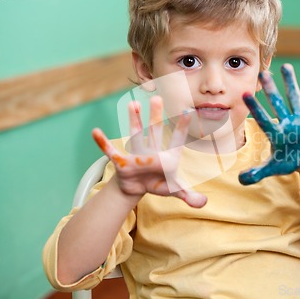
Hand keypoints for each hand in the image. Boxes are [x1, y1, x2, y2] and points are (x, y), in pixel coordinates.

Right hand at [92, 96, 206, 207]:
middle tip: (157, 97)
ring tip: (132, 103)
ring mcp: (137, 154)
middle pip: (154, 131)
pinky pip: (111, 151)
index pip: (177, 140)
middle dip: (155, 115)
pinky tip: (95, 132)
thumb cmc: (159, 184)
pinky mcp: (122, 162)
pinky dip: (103, 143)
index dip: (181, 126)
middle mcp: (152, 151)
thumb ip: (190, 196)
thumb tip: (204, 203)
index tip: (188, 110)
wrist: (139, 187)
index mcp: (168, 157)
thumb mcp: (175, 190)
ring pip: (135, 134)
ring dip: (133, 119)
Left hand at [239, 64, 299, 184]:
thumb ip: (257, 173)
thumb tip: (240, 180)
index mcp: (276, 134)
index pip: (263, 119)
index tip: (245, 94)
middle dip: (271, 89)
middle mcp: (287, 123)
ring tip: (285, 66)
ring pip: (295, 99)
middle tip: (262, 72)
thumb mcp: (274, 168)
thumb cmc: (289, 162)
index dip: (255, 107)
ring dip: (291, 83)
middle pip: (277, 103)